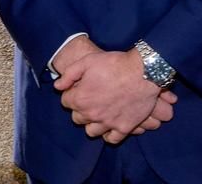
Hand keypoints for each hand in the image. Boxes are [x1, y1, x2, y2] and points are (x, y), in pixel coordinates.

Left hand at [54, 47, 175, 144]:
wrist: (143, 72)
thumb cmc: (114, 64)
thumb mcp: (87, 61)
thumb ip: (69, 74)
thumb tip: (58, 86)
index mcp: (81, 98)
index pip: (66, 102)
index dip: (71, 93)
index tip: (78, 88)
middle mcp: (92, 114)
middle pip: (77, 118)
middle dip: (80, 108)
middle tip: (89, 98)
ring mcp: (108, 123)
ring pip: (91, 131)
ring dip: (92, 122)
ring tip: (98, 112)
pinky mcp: (124, 128)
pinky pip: (111, 139)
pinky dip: (108, 134)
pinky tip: (110, 124)